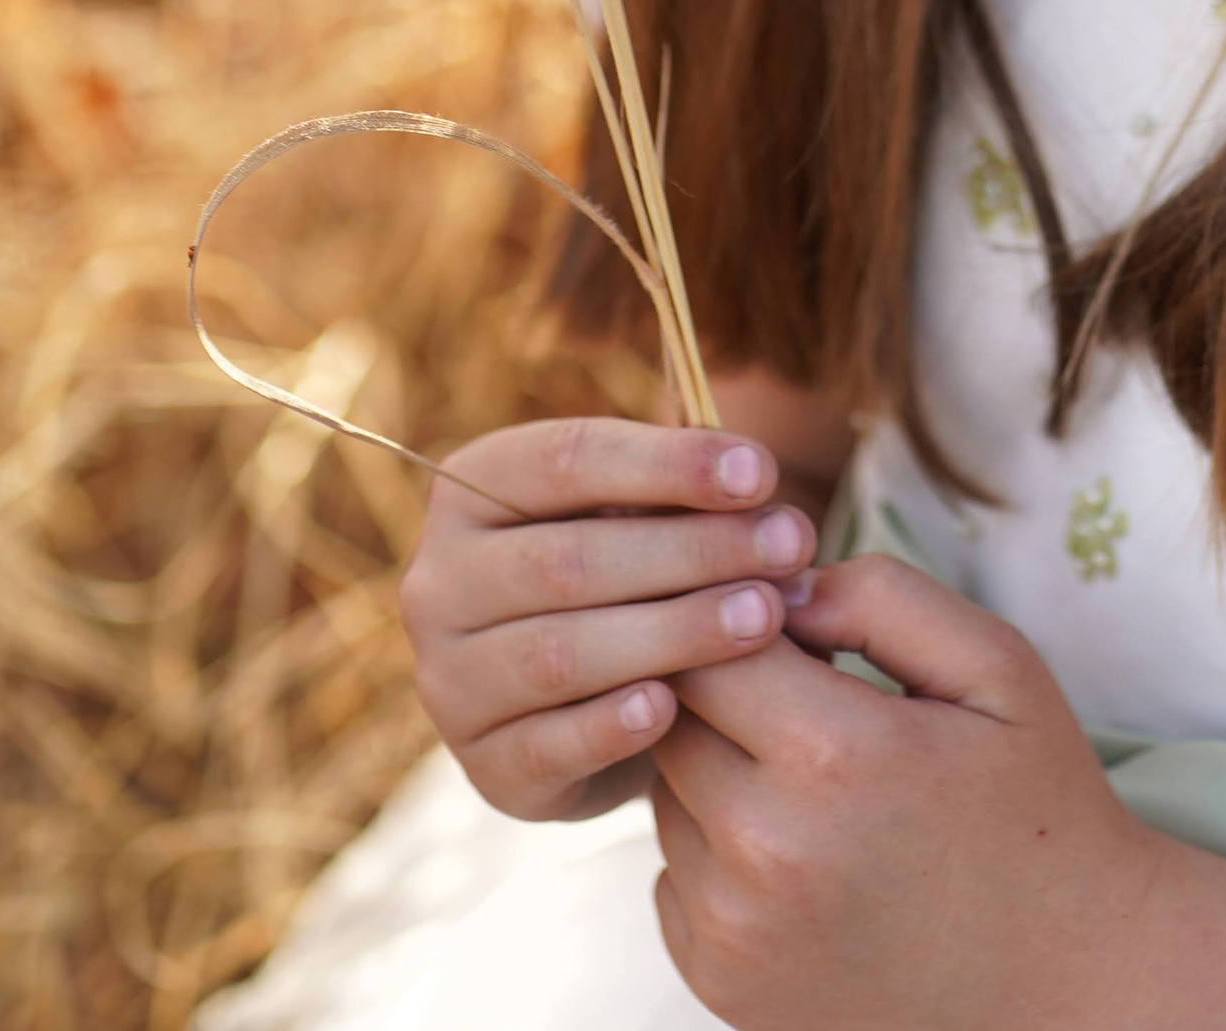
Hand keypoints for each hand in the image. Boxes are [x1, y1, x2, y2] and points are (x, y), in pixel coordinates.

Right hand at [398, 418, 814, 821]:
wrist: (587, 704)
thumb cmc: (625, 578)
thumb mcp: (641, 516)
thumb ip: (682, 494)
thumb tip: (756, 488)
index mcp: (471, 489)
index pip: (567, 458)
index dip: (668, 463)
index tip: (762, 472)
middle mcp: (438, 583)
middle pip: (567, 561)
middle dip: (691, 551)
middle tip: (787, 547)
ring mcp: (449, 681)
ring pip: (559, 654)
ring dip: (671, 633)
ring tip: (762, 618)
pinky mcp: (483, 766)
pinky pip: (546, 746)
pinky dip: (610, 725)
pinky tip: (672, 708)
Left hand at [650, 553, 1174, 1030]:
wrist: (1062, 978)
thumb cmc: (1032, 805)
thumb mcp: (994, 667)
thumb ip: (879, 595)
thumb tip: (774, 587)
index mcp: (832, 756)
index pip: (708, 642)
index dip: (741, 616)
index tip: (790, 620)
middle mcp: (764, 851)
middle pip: (673, 715)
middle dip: (722, 685)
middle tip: (800, 692)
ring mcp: (736, 931)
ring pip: (667, 792)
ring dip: (714, 766)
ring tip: (808, 775)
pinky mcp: (722, 984)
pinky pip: (672, 873)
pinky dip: (713, 849)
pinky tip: (797, 848)